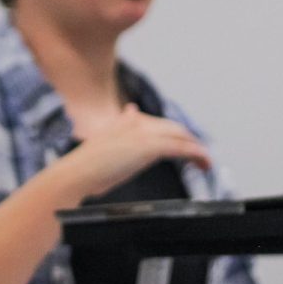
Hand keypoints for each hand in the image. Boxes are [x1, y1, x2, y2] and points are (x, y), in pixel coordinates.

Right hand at [57, 103, 210, 199]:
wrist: (76, 174)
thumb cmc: (85, 167)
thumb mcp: (103, 144)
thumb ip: (119, 129)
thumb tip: (131, 110)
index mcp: (124, 122)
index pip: (158, 124)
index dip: (174, 134)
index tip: (184, 146)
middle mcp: (135, 122)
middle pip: (173, 127)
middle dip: (189, 140)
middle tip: (200, 157)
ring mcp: (142, 133)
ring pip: (181, 135)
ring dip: (196, 148)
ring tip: (206, 163)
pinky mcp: (149, 146)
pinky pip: (181, 147)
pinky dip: (196, 154)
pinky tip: (204, 163)